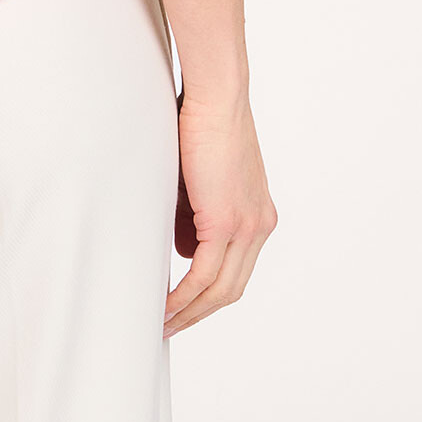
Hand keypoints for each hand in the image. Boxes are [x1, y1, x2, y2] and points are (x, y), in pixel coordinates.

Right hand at [164, 84, 276, 338]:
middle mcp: (260, 225)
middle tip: (168, 326)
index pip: (236, 270)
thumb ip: (196, 214)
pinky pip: (204, 275)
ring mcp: (248, 226)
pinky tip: (164, 306)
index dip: (209, 295)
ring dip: (189, 312)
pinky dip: (184, 296)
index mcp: (258, 215)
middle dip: (198, 313)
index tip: (183, 307)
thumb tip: (182, 246)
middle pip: (232, 288)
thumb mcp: (201, 177)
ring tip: (161, 324)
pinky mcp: (227, 222)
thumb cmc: (201, 122)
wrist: (216, 95)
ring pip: (220, 289)